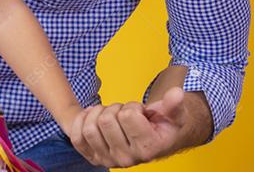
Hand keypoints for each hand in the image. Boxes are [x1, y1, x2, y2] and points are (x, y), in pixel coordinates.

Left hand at [69, 87, 189, 167]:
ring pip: (90, 127)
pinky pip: (77, 138)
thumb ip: (173, 104)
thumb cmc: (163, 125)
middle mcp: (127, 159)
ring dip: (99, 113)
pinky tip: (94, 116)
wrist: (153, 141)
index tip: (141, 112)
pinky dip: (82, 121)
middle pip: (106, 120)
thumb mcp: (174, 114)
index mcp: (148, 148)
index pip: (128, 115)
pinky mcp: (94, 158)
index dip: (133, 106)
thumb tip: (176, 93)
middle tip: (126, 114)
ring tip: (112, 116)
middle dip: (116, 108)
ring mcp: (108, 160)